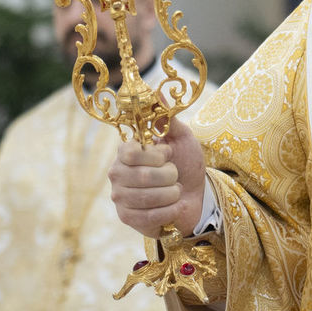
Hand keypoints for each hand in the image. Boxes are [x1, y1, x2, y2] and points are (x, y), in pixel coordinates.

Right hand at [109, 116, 205, 238]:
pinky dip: (171, 211)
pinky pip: (152, 216)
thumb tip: (156, 92)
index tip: (168, 155)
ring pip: (149, 197)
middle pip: (144, 176)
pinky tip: (173, 207)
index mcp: (126, 151)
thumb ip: (167, 118)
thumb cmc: (185, 165)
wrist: (195, 197)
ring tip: (175, 191)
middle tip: (175, 175)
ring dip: (172, 194)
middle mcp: (116, 173)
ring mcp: (120, 197)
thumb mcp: (181, 138)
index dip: (156, 156)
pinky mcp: (127, 218)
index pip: (131, 152)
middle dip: (170, 176)